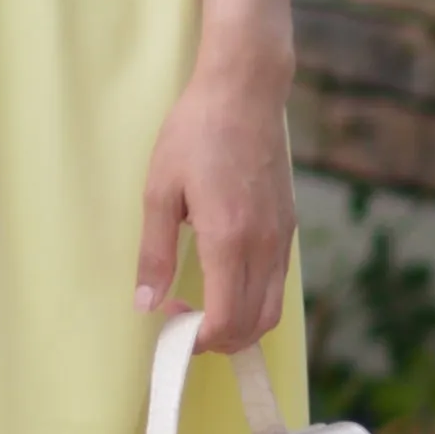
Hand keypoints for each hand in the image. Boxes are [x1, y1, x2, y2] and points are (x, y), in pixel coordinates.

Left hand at [134, 52, 294, 352]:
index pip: (226, 320)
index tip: (170, 325)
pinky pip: (277, 283)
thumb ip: (154, 253)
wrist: (244, 92)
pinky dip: (254, 301)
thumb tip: (146, 304)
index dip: (197, 339)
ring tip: (202, 310)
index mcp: (229, 238)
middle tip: (183, 325)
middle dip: (219, 341)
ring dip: (240, 325)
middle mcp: (264, 245)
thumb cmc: (196, 133)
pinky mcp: (288, 227)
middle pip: (255, 325)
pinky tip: (223, 283)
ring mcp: (282, 237)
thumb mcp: (159, 191)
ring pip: (271, 309)